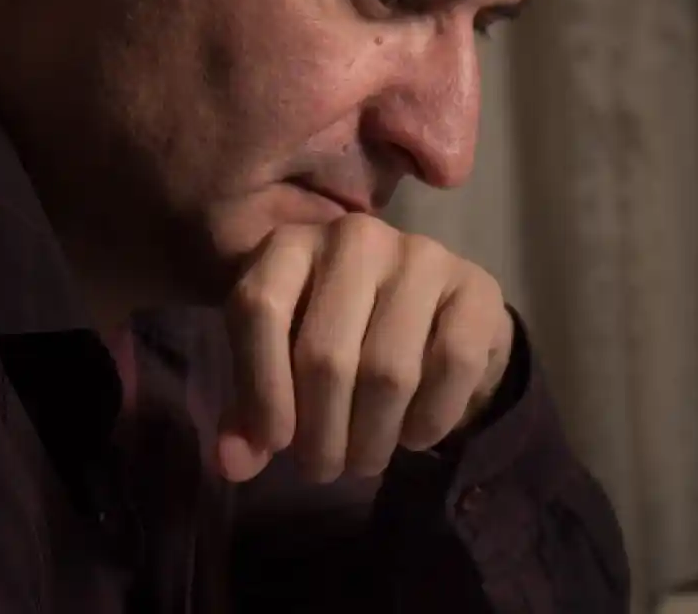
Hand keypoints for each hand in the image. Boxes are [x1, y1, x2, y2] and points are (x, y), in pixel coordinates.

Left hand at [216, 214, 513, 483]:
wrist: (431, 322)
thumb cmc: (335, 340)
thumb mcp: (280, 366)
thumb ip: (251, 413)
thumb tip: (232, 464)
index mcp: (289, 245)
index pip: (259, 307)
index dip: (260, 386)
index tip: (274, 444)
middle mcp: (353, 237)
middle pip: (324, 353)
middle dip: (321, 433)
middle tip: (322, 469)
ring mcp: (419, 255)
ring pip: (387, 371)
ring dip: (372, 438)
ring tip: (363, 459)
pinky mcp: (475, 286)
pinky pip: (451, 367)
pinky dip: (429, 420)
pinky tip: (412, 436)